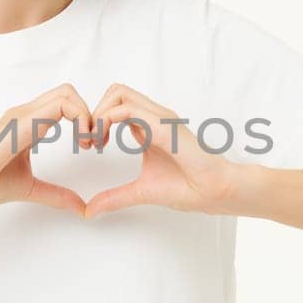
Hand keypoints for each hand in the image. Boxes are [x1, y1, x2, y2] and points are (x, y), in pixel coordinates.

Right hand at [0, 83, 95, 214]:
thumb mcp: (31, 188)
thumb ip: (56, 195)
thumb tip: (81, 207)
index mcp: (29, 124)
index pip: (64, 104)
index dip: (85, 120)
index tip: (92, 146)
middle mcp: (27, 114)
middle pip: (69, 92)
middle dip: (91, 113)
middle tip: (95, 143)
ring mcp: (23, 115)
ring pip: (67, 93)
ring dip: (87, 115)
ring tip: (88, 144)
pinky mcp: (21, 123)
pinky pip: (58, 107)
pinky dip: (79, 119)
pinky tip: (81, 144)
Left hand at [82, 83, 238, 218]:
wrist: (213, 191)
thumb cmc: (186, 187)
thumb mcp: (139, 191)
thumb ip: (114, 197)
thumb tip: (90, 211)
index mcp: (148, 127)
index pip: (116, 105)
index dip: (96, 120)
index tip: (90, 146)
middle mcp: (153, 117)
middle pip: (115, 91)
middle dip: (93, 111)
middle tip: (89, 140)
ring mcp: (159, 118)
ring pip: (118, 93)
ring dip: (99, 114)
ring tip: (95, 141)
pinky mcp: (163, 126)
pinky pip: (129, 109)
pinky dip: (107, 120)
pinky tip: (105, 142)